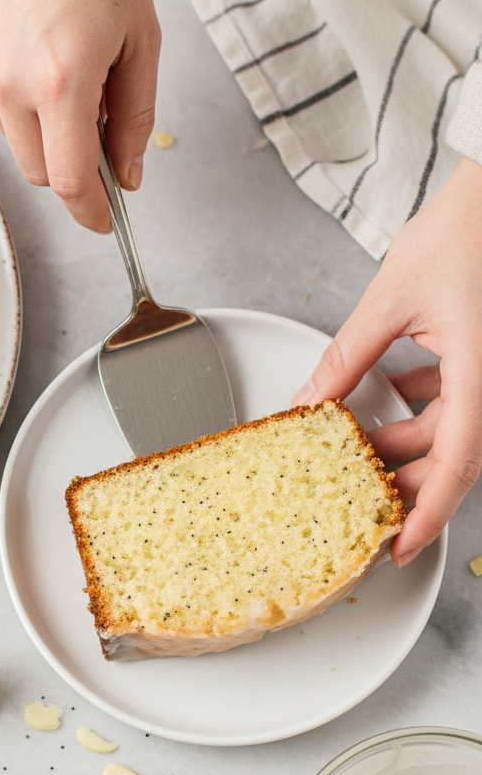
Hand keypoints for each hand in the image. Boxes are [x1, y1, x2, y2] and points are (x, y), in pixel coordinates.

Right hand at [0, 0, 160, 230]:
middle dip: (72, 168)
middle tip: (98, 131)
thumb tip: (127, 174)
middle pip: (40, 171)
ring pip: (16, 142)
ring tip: (66, 71)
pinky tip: (34, 51)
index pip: (69, 180)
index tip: (103, 219)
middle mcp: (11, 83)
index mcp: (63, 78)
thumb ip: (136, 116)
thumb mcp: (140, 37)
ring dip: (45, 131)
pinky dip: (19, 100)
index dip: (90, 210)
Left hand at [291, 157, 481, 565]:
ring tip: (361, 442)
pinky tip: (391, 392)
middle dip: (407, 478)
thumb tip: (311, 401)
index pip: (457, 465)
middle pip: (454, 454)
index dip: (427, 513)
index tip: (399, 545)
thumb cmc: (464, 230)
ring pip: (454, 428)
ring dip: (410, 439)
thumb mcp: (390, 299)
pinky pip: (460, 398)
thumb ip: (348, 357)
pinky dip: (425, 404)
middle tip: (361, 495)